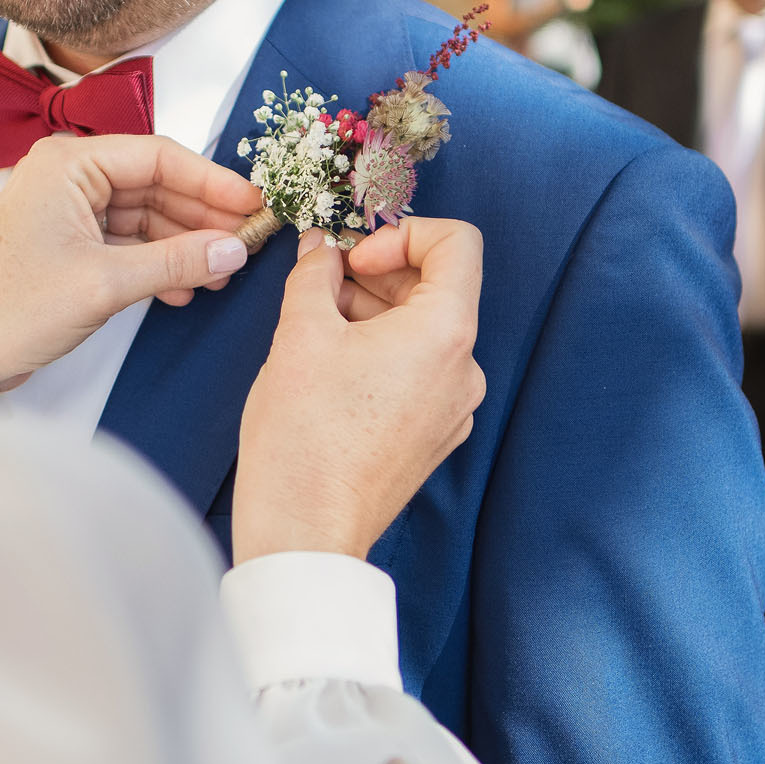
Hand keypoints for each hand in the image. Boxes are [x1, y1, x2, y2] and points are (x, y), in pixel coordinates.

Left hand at [0, 134, 262, 399]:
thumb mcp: (105, 284)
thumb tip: (235, 249)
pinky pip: (125, 241)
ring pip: (143, 216)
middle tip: (248, 243)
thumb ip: (177, 261)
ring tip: (221, 275)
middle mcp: (65, 176)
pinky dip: (156, 263)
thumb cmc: (11, 311)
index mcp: (66, 163)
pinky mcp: (66, 244)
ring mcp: (65, 210)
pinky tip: (183, 289)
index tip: (254, 203)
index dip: (212, 181)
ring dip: (183, 245)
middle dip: (202, 217)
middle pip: (154, 184)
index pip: (158, 156)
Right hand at [233, 218, 486, 562]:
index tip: (356, 257)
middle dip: (377, 275)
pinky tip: (331, 368)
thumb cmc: (305, 437)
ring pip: (422, 332)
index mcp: (446, 333)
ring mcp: (453, 407)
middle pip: (437, 289)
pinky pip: (417, 372)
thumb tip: (321, 250)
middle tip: (321, 283)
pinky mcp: (433, 436)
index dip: (403, 234)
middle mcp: (465, 369)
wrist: (305, 530)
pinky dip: (380, 354)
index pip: (458, 244)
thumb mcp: (299, 332)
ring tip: (316, 326)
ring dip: (373, 314)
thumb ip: (315, 274)